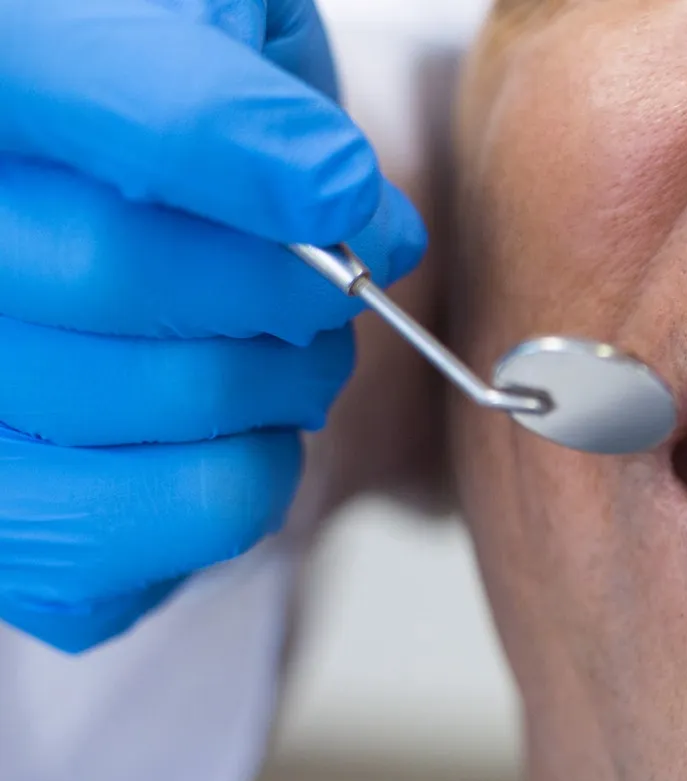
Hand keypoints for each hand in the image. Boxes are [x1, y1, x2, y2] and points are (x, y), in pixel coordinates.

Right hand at [0, 0, 425, 651]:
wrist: (122, 206)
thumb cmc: (174, 97)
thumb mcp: (221, 20)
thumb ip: (245, 54)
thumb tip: (313, 166)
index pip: (73, 85)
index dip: (221, 142)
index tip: (344, 185)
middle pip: (111, 269)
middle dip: (282, 285)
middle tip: (344, 282)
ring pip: (134, 403)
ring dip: (281, 387)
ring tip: (304, 352)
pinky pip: (117, 551)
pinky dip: (232, 492)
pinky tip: (243, 434)